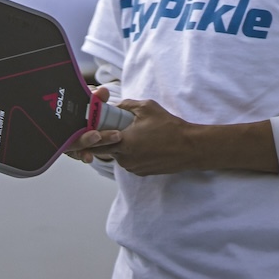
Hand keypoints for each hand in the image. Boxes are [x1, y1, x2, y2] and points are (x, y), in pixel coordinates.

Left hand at [68, 90, 278, 174]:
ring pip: (116, 156)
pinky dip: (130, 153)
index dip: (90, 135)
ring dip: (119, 146)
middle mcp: (125, 159)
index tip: (88, 127)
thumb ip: (125, 105)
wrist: (190, 147)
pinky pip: (128, 161)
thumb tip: (113, 106)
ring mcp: (133, 168)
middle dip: (104, 140)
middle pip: (104, 150)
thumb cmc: (170, 127)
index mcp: (123, 142)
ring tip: (133, 134)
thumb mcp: (147, 108)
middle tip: (111, 128)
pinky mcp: (141, 173)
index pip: (95, 142)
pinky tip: (142, 143)